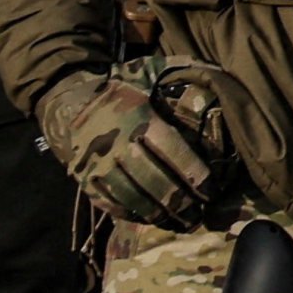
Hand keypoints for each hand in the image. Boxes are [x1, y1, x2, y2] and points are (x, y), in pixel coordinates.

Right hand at [41, 66, 222, 227]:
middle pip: (154, 180)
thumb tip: (223, 75)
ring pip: (133, 197)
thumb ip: (184, 71)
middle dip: (180, 201)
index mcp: (139, 118)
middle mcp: (118, 144)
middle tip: (201, 214)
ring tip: (182, 222)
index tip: (211, 189)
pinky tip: (151, 219)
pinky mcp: (84, 179)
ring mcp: (98, 165)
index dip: (193, 173)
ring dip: (159, 213)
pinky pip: (110, 203)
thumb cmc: (121, 88)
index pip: (172, 151)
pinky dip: (132, 214)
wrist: (69, 101)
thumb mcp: (150, 71)